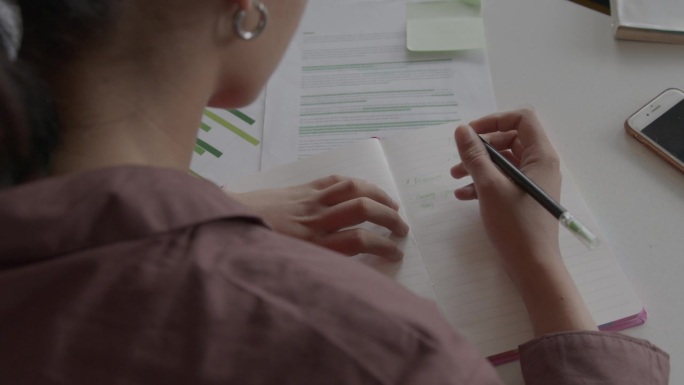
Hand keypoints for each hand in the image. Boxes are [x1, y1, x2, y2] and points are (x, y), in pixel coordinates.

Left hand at [225, 175, 409, 260]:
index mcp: (311, 244)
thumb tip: (344, 276)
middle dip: (388, 218)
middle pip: (361, 210)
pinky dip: (353, 183)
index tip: (396, 253)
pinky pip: (333, 180)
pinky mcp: (300, 188)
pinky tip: (364, 189)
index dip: (383, 246)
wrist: (224, 222)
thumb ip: (316, 265)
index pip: (359, 241)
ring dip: (378, 195)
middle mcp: (313, 220)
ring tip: (393, 205)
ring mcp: (308, 200)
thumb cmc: (253, 249)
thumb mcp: (286, 267)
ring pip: (352, 189)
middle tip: (402, 229)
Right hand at [450, 109, 561, 272]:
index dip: (494, 120)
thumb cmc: (515, 224)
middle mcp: (540, 165)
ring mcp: (532, 183)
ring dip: (478, 166)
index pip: (522, 119)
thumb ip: (475, 156)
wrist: (532, 266)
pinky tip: (463, 195)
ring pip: (503, 162)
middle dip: (481, 147)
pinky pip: (502, 180)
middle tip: (460, 157)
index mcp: (541, 156)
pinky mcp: (524, 199)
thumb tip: (462, 130)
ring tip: (455, 177)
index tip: (471, 133)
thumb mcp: (489, 186)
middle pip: (510, 139)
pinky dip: (483, 183)